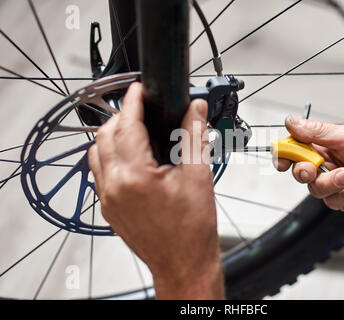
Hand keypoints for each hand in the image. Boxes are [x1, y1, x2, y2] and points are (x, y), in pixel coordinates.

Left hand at [88, 83, 223, 298]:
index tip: (140, 89)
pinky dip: (110, 155)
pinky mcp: (108, 208)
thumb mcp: (198, 176)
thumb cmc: (192, 231)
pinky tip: (131, 156)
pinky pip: (99, 172)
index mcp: (135, 176)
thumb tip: (196, 109)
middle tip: (142, 108)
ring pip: (96, 152)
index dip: (133, 101)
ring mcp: (107, 199)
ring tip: (136, 129)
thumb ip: (194, 136)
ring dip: (112, 135)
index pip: (127, 125)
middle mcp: (114, 186)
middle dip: (122, 115)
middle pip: (105, 135)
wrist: (183, 264)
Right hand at [274, 115, 343, 211]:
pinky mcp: (339, 198)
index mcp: (320, 146)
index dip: (283, 156)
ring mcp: (330, 182)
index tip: (282, 161)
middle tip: (313, 169)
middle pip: (298, 172)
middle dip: (304, 172)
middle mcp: (322, 164)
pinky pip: (332, 201)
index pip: (293, 151)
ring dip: (332, 182)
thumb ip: (316, 132)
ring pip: (314, 189)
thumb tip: (290, 122)